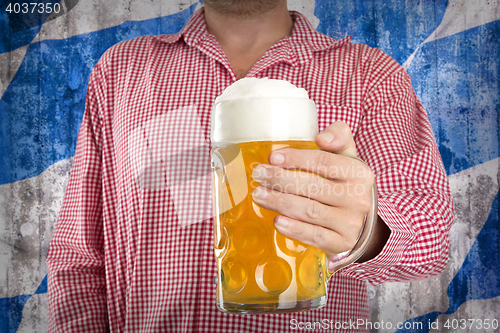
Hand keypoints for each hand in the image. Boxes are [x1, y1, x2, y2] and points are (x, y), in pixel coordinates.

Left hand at [251, 121, 374, 256]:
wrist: (361, 222)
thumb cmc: (344, 183)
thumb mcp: (347, 157)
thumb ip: (338, 136)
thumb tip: (322, 138)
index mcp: (359, 174)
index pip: (324, 162)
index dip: (297, 159)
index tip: (273, 157)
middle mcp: (357, 198)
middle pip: (313, 187)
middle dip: (281, 180)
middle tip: (258, 175)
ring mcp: (350, 223)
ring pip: (310, 211)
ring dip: (281, 203)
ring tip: (259, 195)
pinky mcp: (342, 244)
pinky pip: (316, 236)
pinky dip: (295, 230)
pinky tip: (277, 222)